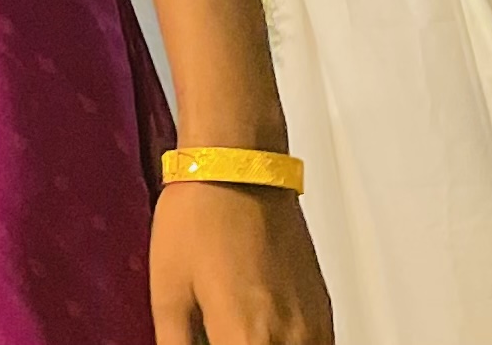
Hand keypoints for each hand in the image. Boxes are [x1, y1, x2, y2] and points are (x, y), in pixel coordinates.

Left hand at [152, 185, 331, 344]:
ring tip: (240, 330)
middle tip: (219, 333)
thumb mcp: (168, 292)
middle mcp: (289, 339)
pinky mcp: (324, 311)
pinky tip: (263, 332)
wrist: (239, 165)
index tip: (209, 344)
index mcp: (245, 338)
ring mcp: (313, 327)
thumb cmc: (200, 215)